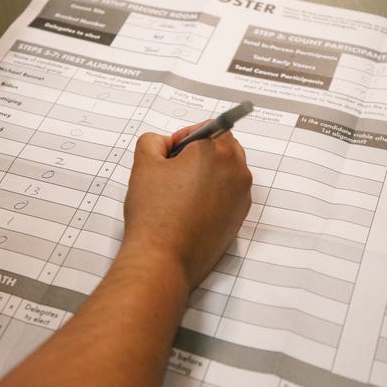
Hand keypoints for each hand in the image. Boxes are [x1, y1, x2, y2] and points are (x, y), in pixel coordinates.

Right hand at [122, 122, 251, 289]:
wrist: (162, 259)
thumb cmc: (154, 214)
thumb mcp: (144, 163)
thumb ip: (154, 141)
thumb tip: (166, 144)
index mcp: (217, 152)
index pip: (211, 127)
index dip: (186, 135)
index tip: (172, 150)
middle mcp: (237, 172)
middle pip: (224, 148)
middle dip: (201, 153)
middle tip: (174, 170)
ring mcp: (242, 198)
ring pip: (227, 173)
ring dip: (208, 174)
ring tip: (179, 193)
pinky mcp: (239, 219)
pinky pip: (229, 196)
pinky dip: (213, 196)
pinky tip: (189, 210)